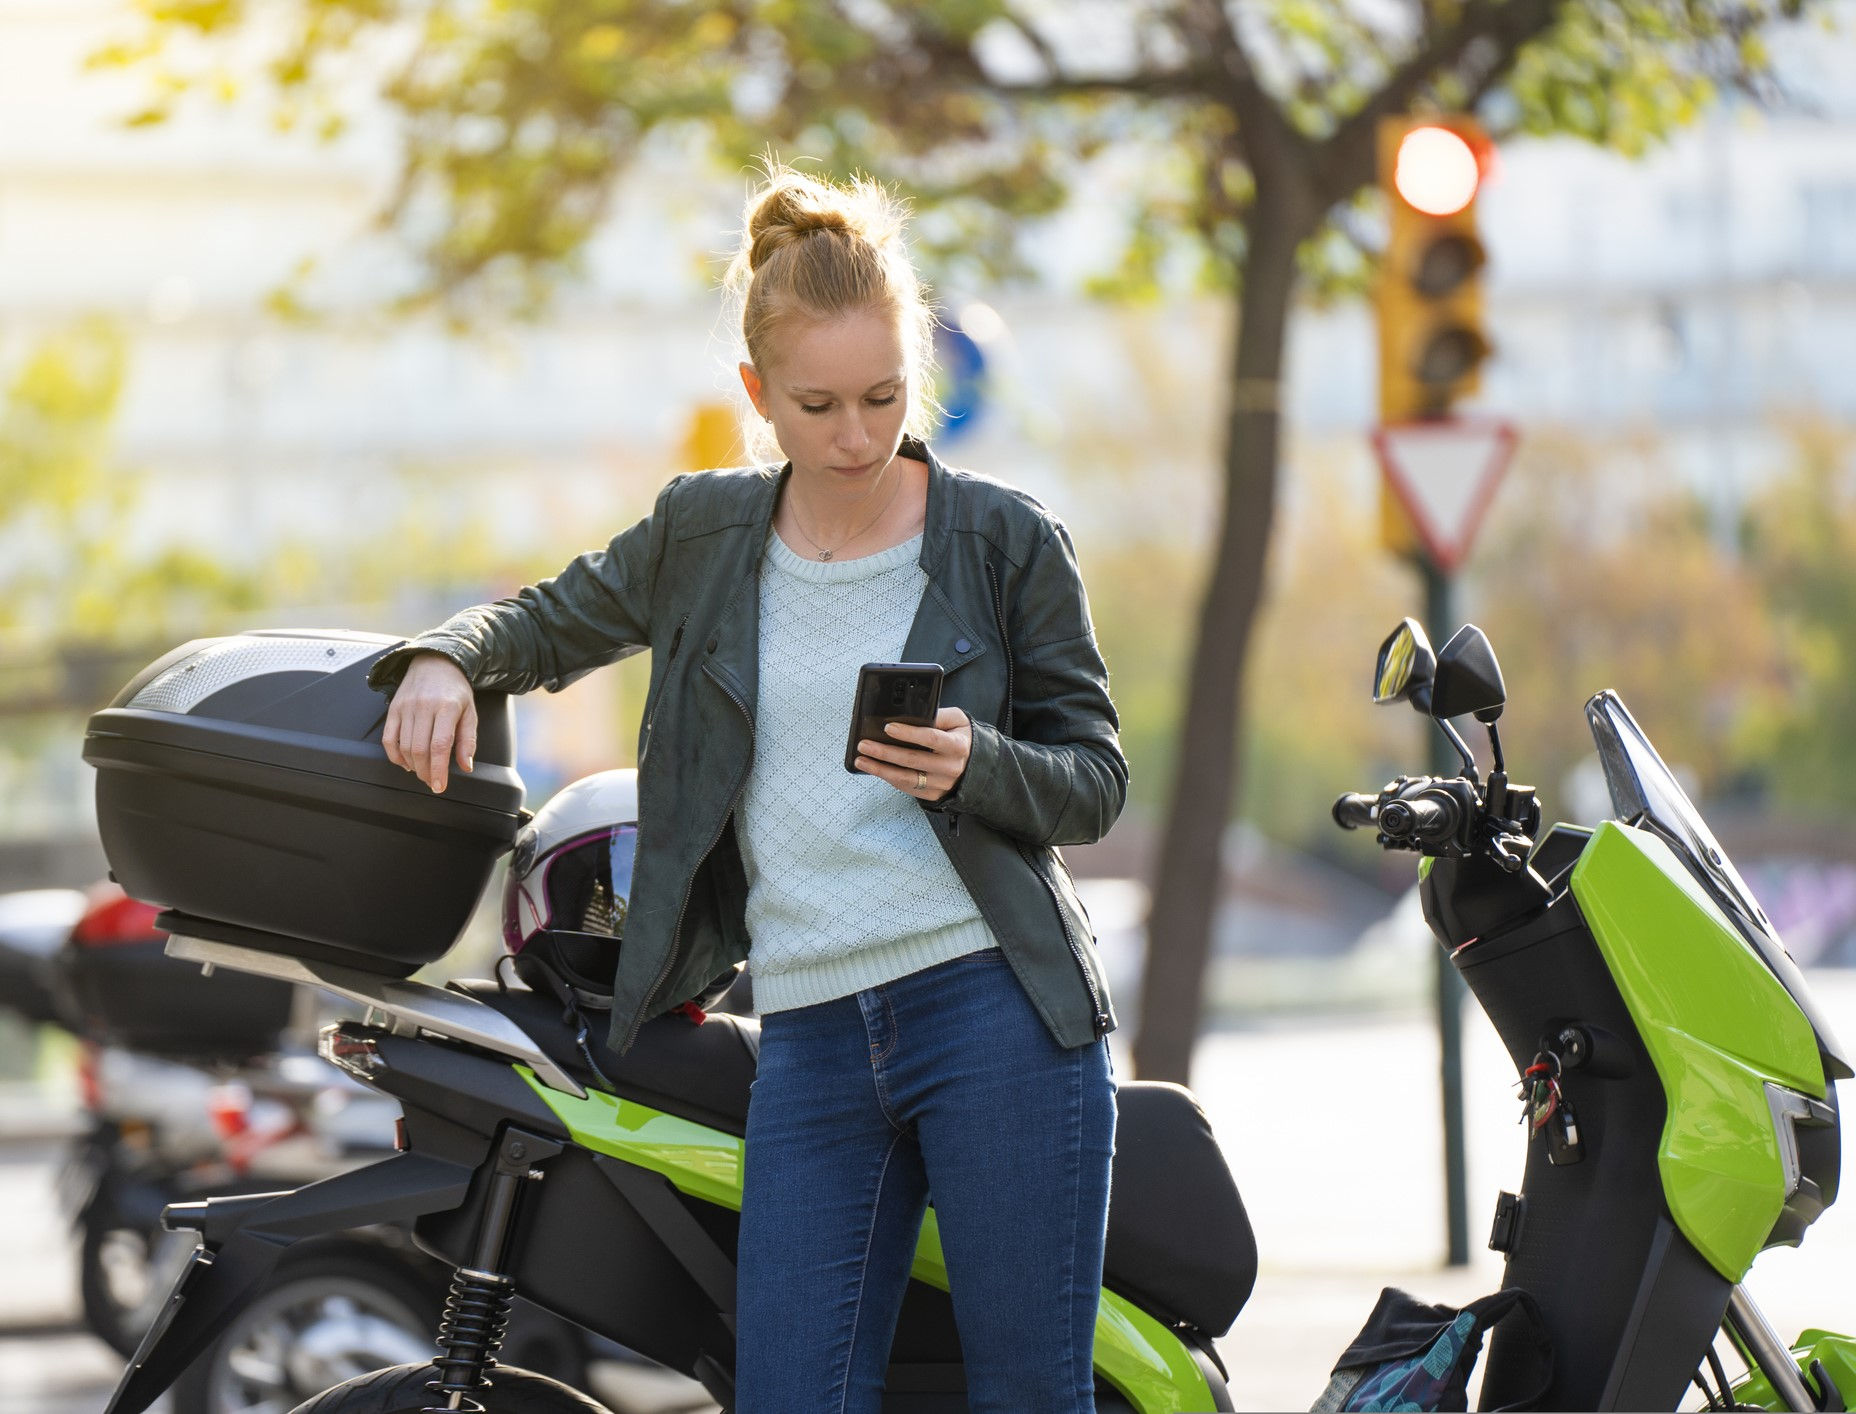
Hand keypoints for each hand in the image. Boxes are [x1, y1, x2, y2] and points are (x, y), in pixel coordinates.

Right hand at [381, 652, 477, 793]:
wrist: (435, 663)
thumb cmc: (455, 690)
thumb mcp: (470, 712)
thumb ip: (468, 740)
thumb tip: (466, 766)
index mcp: (447, 707)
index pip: (440, 746)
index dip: (438, 770)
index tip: (439, 786)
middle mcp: (424, 706)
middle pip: (420, 750)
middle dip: (425, 772)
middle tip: (432, 781)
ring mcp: (405, 707)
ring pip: (404, 747)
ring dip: (413, 766)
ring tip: (422, 771)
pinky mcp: (393, 709)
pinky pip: (389, 739)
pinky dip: (395, 756)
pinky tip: (405, 762)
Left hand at [853, 707, 971, 801]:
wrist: (976, 764)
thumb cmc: (961, 738)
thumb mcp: (958, 720)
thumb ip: (938, 715)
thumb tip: (911, 713)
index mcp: (957, 745)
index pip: (930, 738)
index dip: (908, 733)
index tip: (888, 728)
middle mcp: (950, 767)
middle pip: (912, 760)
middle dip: (884, 752)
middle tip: (864, 744)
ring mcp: (941, 784)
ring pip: (906, 778)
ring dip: (880, 769)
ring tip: (861, 760)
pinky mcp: (933, 795)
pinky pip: (907, 787)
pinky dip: (889, 778)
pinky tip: (875, 769)